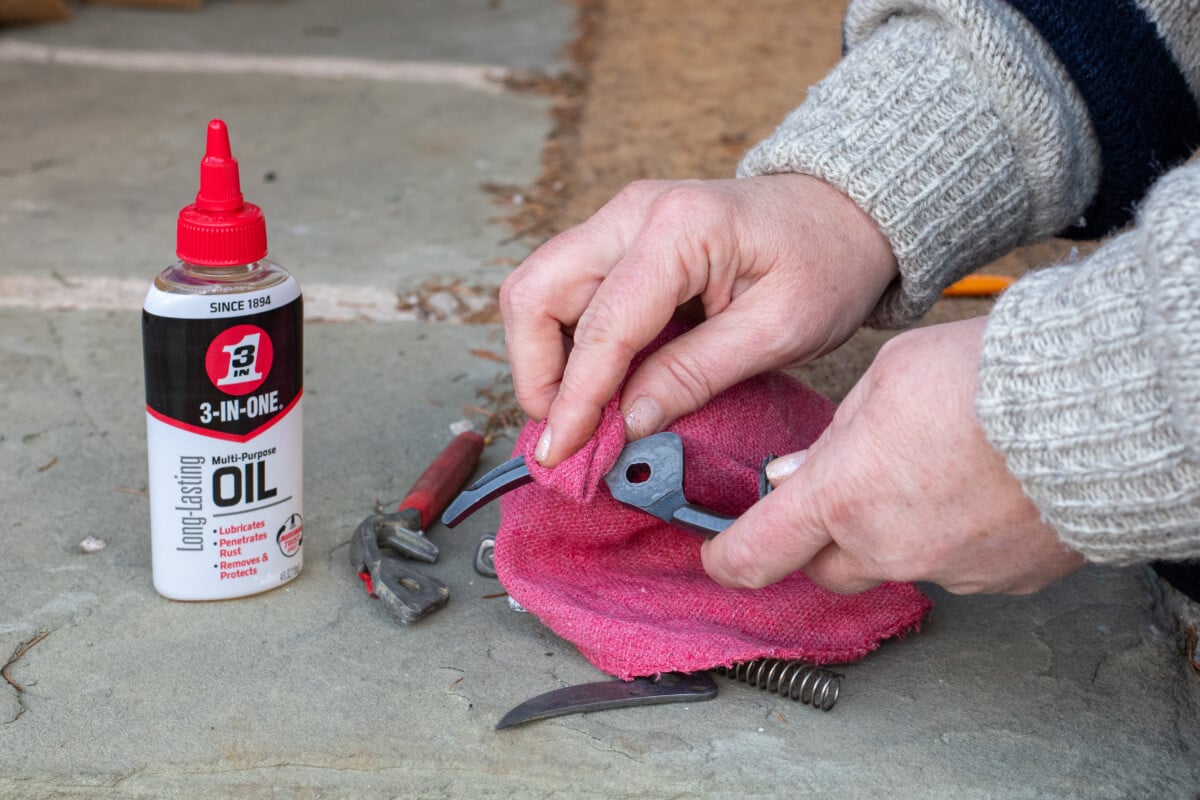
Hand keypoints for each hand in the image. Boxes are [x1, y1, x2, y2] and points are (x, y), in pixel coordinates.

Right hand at [500, 175, 897, 465]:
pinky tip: (596, 383)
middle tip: (565, 431)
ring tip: (579, 412)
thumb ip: (696, 374)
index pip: (602, 324)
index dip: (576, 397)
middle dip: (536, 371)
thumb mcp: (778, 331)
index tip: (563, 452)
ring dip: (543, 356)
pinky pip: (564, 289)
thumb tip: (627, 422)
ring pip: (537, 288)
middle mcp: (633, 212)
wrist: (842, 215)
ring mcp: (620, 220)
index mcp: (681, 227)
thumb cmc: (826, 264)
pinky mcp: (619, 238)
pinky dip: (564, 342)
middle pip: (536, 290)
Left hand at [701, 317, 1084, 594]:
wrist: (1091, 407)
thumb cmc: (985, 378)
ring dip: (887, 535)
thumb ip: (831, 436)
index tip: (717, 554)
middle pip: (823, 567)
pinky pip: (952, 568)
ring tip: (923, 476)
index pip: (755, 554)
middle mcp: (886, 547)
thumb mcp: (882, 379)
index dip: (725, 559)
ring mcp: (946, 570)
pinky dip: (946, 540)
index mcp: (842, 496)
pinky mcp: (999, 580)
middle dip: (818, 537)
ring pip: (889, 566)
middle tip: (841, 491)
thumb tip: (798, 472)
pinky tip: (969, 493)